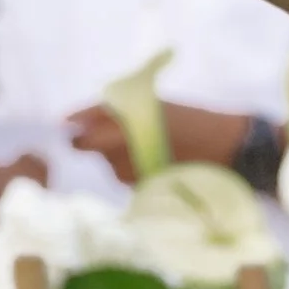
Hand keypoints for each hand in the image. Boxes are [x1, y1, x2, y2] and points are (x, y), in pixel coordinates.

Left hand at [68, 98, 249, 183]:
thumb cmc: (191, 121)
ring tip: (144, 148)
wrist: (224, 145)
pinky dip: (133, 172)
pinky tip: (153, 163)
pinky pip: (128, 178)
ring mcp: (135, 162)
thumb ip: (118, 113)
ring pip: (110, 165)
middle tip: (91, 140)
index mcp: (130, 110)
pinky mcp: (145, 183)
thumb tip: (78, 126)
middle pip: (91, 144)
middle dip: (87, 143)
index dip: (74, 121)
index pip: (89, 116)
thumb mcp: (154, 106)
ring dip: (116, 159)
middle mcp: (128, 136)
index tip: (64, 125)